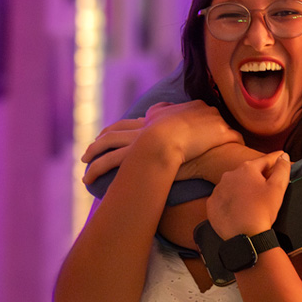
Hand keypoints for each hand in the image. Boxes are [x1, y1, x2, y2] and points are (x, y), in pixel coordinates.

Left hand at [80, 101, 241, 183]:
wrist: (212, 147)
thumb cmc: (217, 141)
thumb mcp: (212, 126)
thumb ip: (207, 123)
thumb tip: (217, 122)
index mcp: (161, 123)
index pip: (137, 123)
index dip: (122, 128)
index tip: (110, 134)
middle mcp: (147, 130)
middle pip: (118, 131)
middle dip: (102, 140)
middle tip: (89, 149)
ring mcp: (141, 142)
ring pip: (109, 145)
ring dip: (94, 154)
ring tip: (84, 165)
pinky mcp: (139, 156)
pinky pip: (111, 162)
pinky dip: (97, 169)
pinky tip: (87, 179)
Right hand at [141, 101, 242, 164]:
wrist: (161, 140)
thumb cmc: (156, 128)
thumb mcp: (155, 112)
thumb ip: (164, 107)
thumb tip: (167, 107)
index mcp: (196, 105)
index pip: (205, 114)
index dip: (203, 126)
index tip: (200, 136)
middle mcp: (209, 110)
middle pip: (217, 121)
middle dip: (215, 132)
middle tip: (212, 145)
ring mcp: (218, 122)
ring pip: (227, 130)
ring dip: (225, 139)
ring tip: (224, 151)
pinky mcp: (224, 135)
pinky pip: (237, 138)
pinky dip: (236, 144)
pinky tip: (234, 153)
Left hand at [207, 151, 289, 238]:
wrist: (245, 236)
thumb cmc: (262, 211)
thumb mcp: (277, 188)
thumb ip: (282, 168)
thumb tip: (283, 156)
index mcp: (247, 169)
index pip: (264, 160)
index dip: (275, 159)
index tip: (280, 156)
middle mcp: (229, 176)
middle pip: (248, 173)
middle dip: (257, 177)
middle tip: (267, 187)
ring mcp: (218, 190)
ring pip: (234, 185)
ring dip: (242, 189)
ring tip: (252, 202)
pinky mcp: (212, 204)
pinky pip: (223, 199)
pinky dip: (231, 201)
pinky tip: (239, 209)